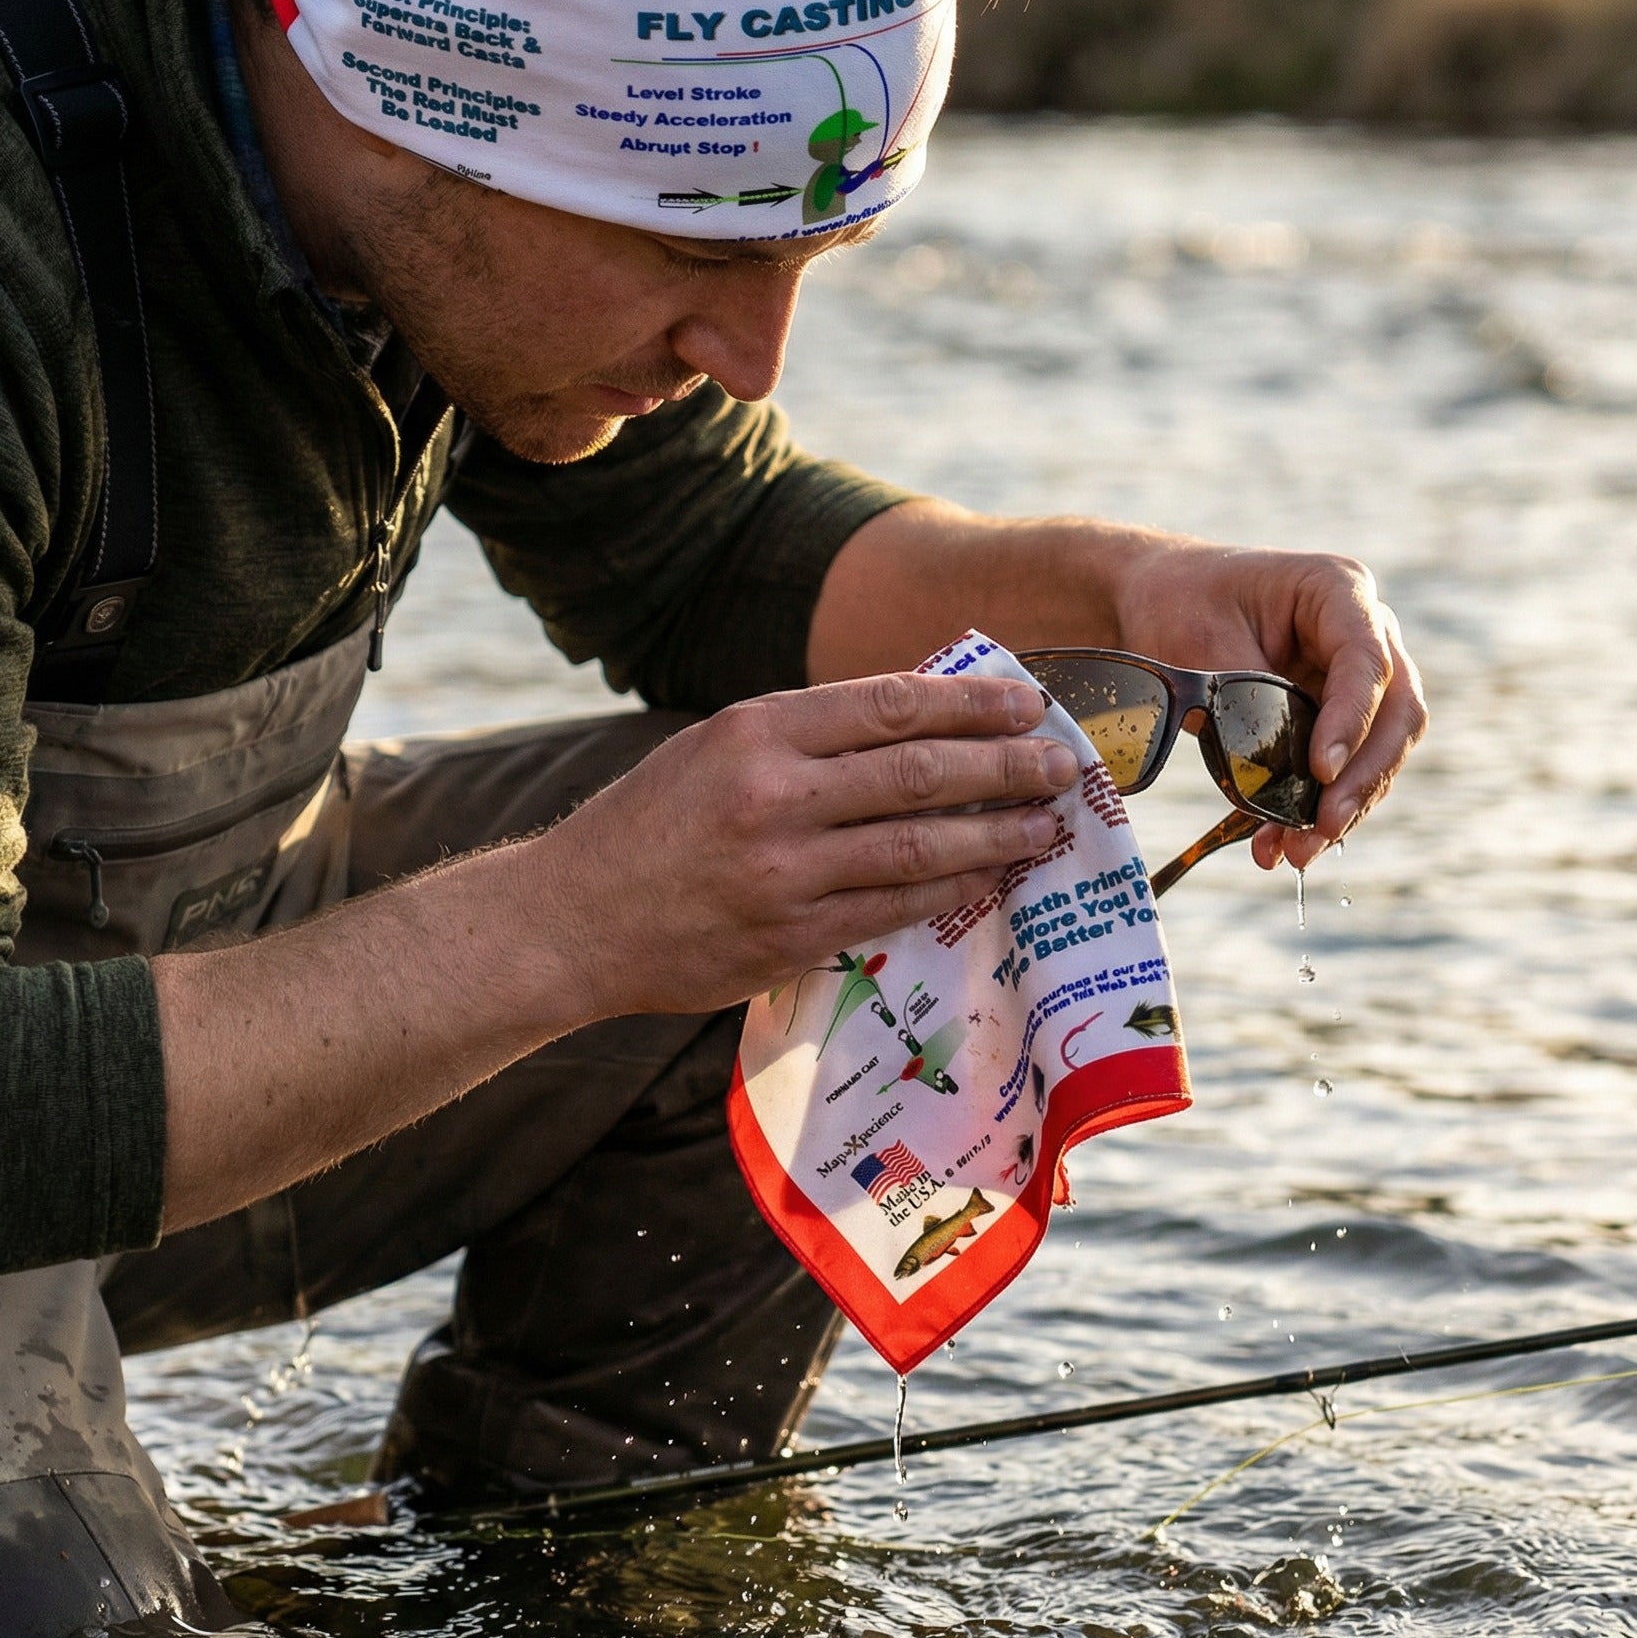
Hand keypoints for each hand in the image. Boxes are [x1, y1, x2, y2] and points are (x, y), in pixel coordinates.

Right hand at [530, 671, 1077, 1017]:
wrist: (573, 919)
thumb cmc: (649, 825)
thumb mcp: (713, 748)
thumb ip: (805, 738)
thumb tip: (916, 722)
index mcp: (755, 731)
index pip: (889, 705)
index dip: (970, 702)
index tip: (1027, 701)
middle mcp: (773, 795)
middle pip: (919, 772)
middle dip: (1005, 765)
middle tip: (1062, 762)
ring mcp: (784, 872)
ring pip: (919, 845)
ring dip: (997, 832)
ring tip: (1047, 821)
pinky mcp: (790, 936)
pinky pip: (893, 906)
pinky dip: (951, 888)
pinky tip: (991, 875)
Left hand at [1111, 538, 1426, 869]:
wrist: (1161, 604)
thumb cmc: (1180, 605)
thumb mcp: (1200, 642)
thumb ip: (1248, 699)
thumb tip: (1280, 778)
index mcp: (1336, 590)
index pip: (1367, 661)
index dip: (1352, 720)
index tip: (1321, 771)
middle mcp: (1365, 631)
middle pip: (1396, 713)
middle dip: (1362, 779)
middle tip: (1320, 828)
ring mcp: (1359, 677)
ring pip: (1380, 751)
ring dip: (1343, 807)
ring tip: (1295, 853)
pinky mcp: (1340, 717)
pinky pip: (1347, 769)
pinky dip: (1317, 810)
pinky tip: (1283, 846)